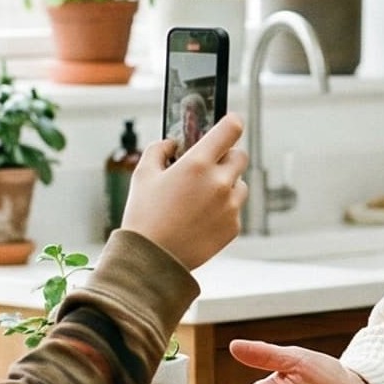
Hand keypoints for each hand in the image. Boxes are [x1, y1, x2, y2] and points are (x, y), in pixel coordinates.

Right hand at [122, 115, 247, 271]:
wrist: (152, 260)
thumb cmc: (144, 216)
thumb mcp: (143, 175)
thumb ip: (160, 149)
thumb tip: (173, 143)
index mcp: (198, 163)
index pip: (231, 129)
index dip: (231, 123)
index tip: (229, 123)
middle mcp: (219, 182)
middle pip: (240, 156)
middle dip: (226, 156)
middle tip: (208, 166)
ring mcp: (230, 206)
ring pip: (240, 183)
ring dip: (227, 184)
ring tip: (200, 197)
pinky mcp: (234, 226)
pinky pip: (235, 208)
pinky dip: (223, 208)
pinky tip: (200, 217)